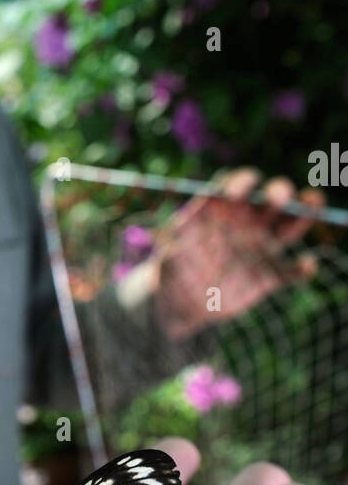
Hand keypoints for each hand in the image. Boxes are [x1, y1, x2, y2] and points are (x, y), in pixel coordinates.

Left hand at [152, 168, 322, 339]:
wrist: (180, 302)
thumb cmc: (173, 268)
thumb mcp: (169, 250)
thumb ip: (178, 237)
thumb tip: (179, 225)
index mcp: (224, 210)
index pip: (239, 184)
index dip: (241, 182)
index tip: (235, 193)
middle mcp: (248, 222)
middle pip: (271, 198)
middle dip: (279, 192)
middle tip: (278, 198)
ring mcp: (261, 247)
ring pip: (291, 226)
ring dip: (305, 214)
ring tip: (314, 203)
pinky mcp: (268, 275)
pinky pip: (290, 270)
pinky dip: (302, 268)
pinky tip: (306, 266)